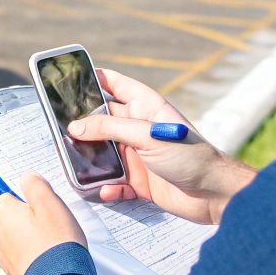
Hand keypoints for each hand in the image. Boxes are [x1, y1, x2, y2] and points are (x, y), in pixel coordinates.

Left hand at [0, 173, 87, 274]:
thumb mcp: (49, 202)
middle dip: (33, 220)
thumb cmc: (55, 242)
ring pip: (21, 237)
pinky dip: (36, 255)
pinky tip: (51, 258)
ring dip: (35, 238)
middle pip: (15, 217)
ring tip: (55, 243)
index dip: (31, 200)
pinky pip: (26, 256)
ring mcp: (3, 255)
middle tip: (54, 225)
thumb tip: (27, 177)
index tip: (45, 207)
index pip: (10, 195)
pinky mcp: (14, 272)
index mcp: (0, 213)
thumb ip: (35, 184)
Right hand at [69, 68, 256, 224]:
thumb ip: (110, 128)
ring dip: (91, 161)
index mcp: (145, 107)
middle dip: (82, 126)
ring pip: (103, 154)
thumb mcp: (147, 135)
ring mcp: (139, 155)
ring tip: (75, 165)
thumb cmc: (190, 156)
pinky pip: (114, 182)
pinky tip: (106, 190)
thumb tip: (76, 126)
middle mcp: (139, 128)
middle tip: (59, 129)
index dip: (93, 79)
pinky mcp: (140, 181)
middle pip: (102, 121)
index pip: (115, 84)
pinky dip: (107, 187)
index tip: (67, 80)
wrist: (216, 196)